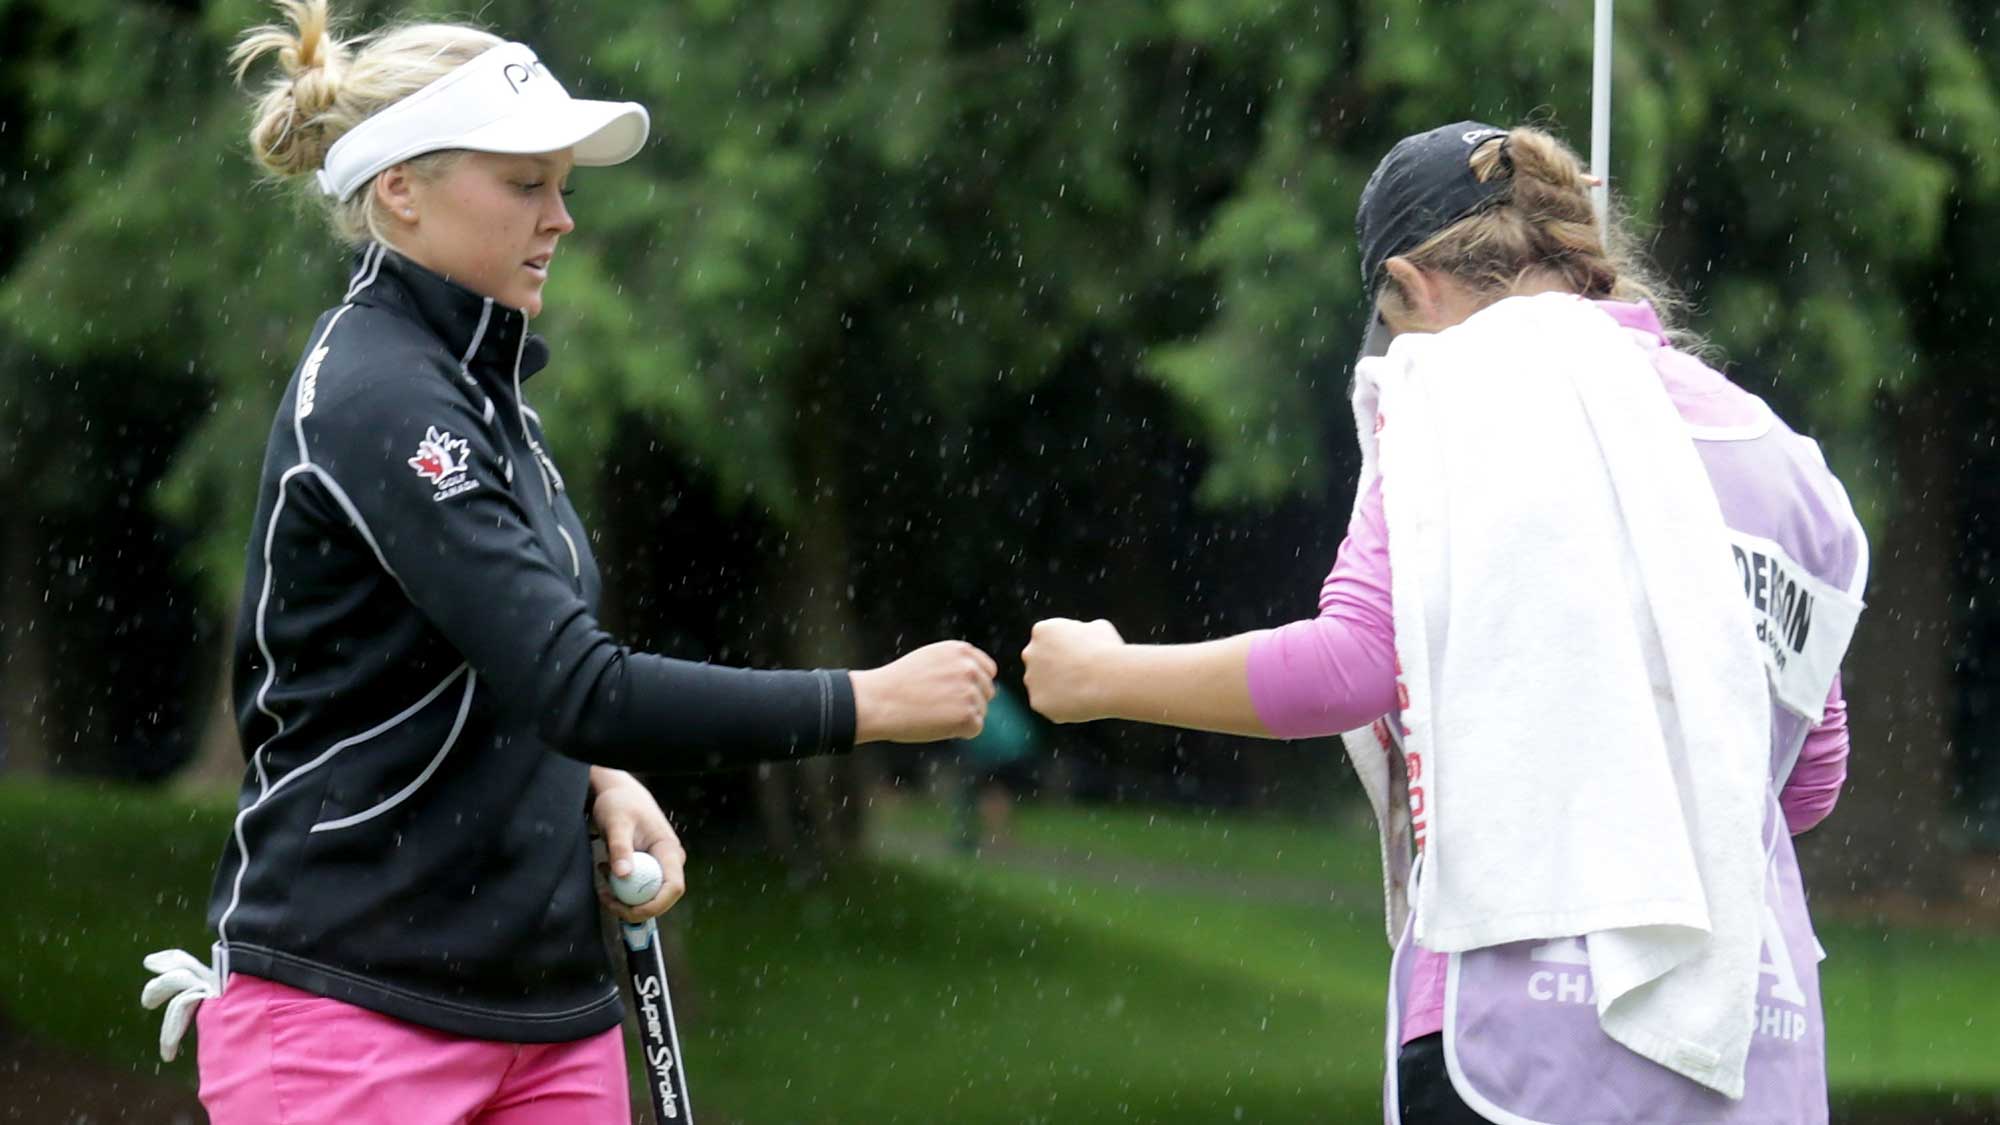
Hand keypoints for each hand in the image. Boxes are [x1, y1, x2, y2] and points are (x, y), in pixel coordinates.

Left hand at [589, 767, 687, 924]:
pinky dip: (620, 886)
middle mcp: (670, 861)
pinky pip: (638, 887)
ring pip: (648, 895)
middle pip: (661, 898)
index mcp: (669, 850)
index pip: (674, 887)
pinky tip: (605, 869)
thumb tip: (623, 875)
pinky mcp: (649, 867)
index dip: (655, 905)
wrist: (619, 793)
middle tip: (606, 898)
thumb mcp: (616, 823)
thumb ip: (620, 848)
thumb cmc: (620, 803)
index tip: (627, 909)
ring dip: (624, 896)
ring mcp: (660, 865)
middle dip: (634, 906)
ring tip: (602, 875)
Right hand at [850, 641, 996, 743]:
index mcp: (961, 651)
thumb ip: (955, 665)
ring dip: (961, 717)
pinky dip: (958, 732)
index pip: (988, 670)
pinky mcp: (968, 715)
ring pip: (980, 712)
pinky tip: (936, 724)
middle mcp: (970, 668)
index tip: (953, 693)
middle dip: (968, 702)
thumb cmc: (897, 683)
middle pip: (987, 692)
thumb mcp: (929, 660)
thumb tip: (981, 680)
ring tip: (932, 713)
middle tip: (938, 706)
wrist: (878, 701)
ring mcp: (970, 692)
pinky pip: (974, 728)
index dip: (973, 685)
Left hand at [1021, 617, 1124, 722]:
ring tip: (1085, 691)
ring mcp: (1031, 679)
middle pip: (1041, 662)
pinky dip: (1064, 707)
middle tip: (1080, 675)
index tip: (1084, 655)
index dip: (1068, 648)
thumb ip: (1083, 632)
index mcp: (1043, 631)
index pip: (1049, 639)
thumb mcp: (1099, 628)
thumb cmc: (1108, 651)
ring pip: (1044, 686)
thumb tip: (1087, 636)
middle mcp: (1030, 653)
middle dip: (1056, 668)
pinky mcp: (1037, 702)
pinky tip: (1081, 704)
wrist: (1109, 679)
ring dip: (1059, 688)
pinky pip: (1051, 706)